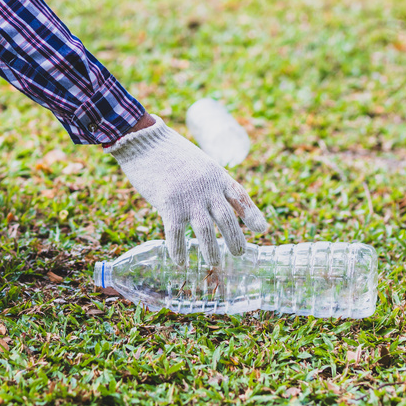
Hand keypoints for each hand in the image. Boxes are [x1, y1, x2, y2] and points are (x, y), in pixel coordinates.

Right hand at [105, 114, 267, 265]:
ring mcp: (189, 198)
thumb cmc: (169, 151)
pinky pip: (176, 235)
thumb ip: (208, 182)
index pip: (240, 197)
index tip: (261, 230)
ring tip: (215, 262)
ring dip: (211, 250)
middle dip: (235, 240)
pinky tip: (181, 263)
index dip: (252, 214)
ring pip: (207, 231)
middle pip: (227, 219)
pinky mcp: (169, 205)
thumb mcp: (199, 162)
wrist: (145, 141)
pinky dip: (179, 252)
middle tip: (239, 253)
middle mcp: (207, 189)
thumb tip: (212, 201)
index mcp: (217, 175)